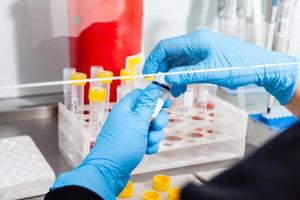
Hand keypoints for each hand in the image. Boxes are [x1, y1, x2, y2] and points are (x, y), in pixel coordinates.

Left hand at [51, 85, 169, 198]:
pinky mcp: (133, 144)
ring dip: (155, 134)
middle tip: (157, 126)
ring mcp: (130, 132)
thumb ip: (148, 103)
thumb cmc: (121, 145)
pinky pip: (148, 140)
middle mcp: (127, 118)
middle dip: (158, 120)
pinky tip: (147, 150)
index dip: (155, 96)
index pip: (142, 94)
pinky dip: (150, 144)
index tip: (167, 102)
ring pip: (151, 127)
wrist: (109, 171)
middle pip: (150, 111)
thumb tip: (153, 87)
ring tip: (148, 142)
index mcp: (126, 108)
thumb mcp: (138, 120)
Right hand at [143, 29, 298, 104]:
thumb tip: (166, 78)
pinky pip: (188, 66)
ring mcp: (201, 50)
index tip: (148, 75)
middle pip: (170, 55)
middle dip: (163, 71)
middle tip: (160, 87)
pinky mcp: (205, 58)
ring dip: (173, 76)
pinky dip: (182, 77)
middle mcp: (196, 43)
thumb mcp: (211, 72)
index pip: (166, 47)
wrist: (262, 68)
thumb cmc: (241, 66)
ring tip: (173, 91)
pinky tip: (182, 87)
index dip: (154, 60)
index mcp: (196, 41)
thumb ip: (187, 75)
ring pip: (178, 62)